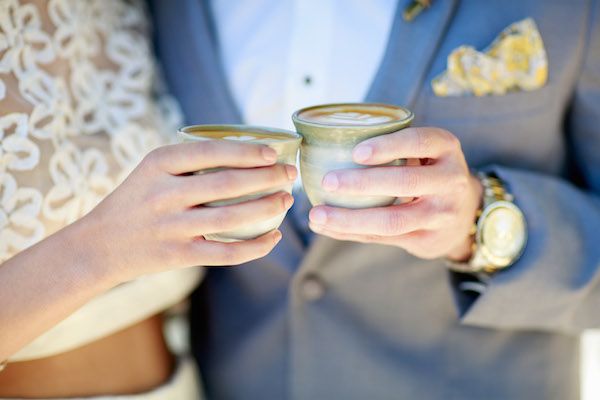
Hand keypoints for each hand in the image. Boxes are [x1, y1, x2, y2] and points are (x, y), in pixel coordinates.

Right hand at [79, 140, 296, 283]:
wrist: (100, 245)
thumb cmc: (137, 200)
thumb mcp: (152, 170)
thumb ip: (189, 160)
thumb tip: (248, 152)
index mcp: (157, 164)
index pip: (210, 152)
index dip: (246, 152)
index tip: (273, 153)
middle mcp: (164, 194)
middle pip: (226, 185)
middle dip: (266, 178)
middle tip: (289, 174)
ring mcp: (172, 227)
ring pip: (231, 219)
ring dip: (266, 208)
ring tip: (286, 200)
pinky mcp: (180, 256)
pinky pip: (226, 253)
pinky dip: (255, 247)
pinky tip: (273, 236)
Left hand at [308, 127, 481, 260]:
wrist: (464, 215)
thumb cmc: (429, 172)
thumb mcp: (426, 151)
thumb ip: (393, 146)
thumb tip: (327, 143)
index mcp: (446, 148)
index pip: (419, 142)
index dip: (388, 146)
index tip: (355, 152)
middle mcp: (450, 181)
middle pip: (405, 183)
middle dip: (362, 183)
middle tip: (327, 181)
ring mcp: (441, 215)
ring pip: (392, 220)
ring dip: (349, 219)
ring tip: (316, 215)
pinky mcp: (425, 240)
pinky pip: (382, 238)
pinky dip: (349, 233)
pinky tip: (326, 227)